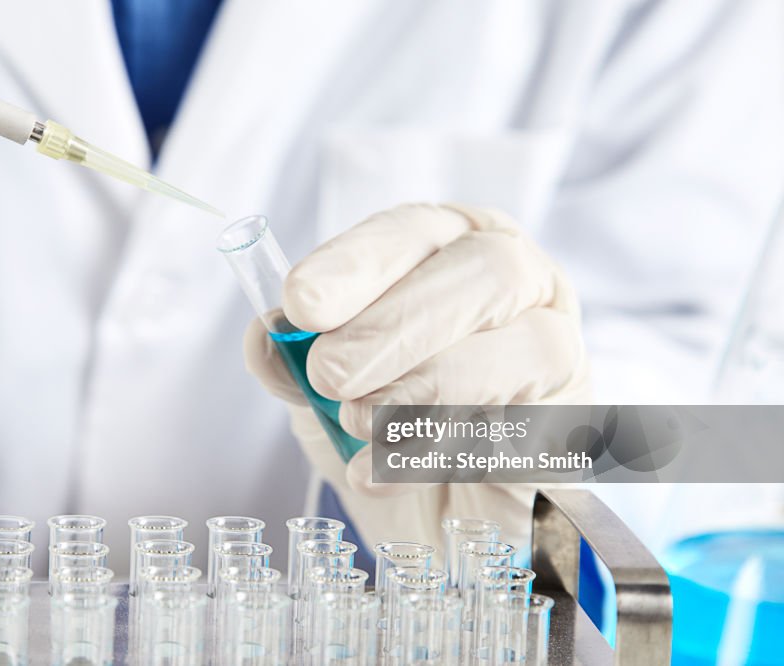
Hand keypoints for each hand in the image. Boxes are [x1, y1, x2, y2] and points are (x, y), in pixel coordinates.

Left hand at [244, 203, 588, 551]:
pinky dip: (440, 450)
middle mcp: (519, 281)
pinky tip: (379, 468)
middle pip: (485, 270)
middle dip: (393, 324)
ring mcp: (559, 346)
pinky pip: (526, 426)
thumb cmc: (381, 426)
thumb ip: (292, 358)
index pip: (414, 229)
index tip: (302, 302)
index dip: (357, 261)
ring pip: (521, 344)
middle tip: (329, 375)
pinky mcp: (574, 423)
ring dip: (422, 386)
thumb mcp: (320, 388)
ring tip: (356, 423)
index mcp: (451, 247)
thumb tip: (266, 335)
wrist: (431, 512)